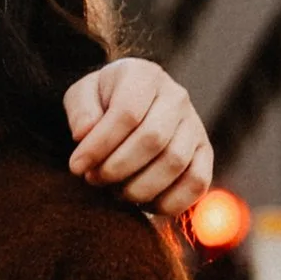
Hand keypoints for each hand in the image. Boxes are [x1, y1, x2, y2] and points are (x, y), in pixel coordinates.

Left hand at [65, 59, 210, 221]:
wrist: (127, 104)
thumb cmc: (101, 102)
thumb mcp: (82, 95)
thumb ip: (80, 111)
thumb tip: (83, 134)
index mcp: (144, 76)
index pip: (127, 113)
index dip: (99, 145)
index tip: (76, 166)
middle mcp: (176, 97)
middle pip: (152, 140)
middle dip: (117, 168)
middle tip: (93, 179)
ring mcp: (194, 125)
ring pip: (174, 163)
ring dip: (139, 187)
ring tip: (114, 190)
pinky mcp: (204, 153)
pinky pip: (197, 183)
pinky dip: (170, 202)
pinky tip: (143, 204)